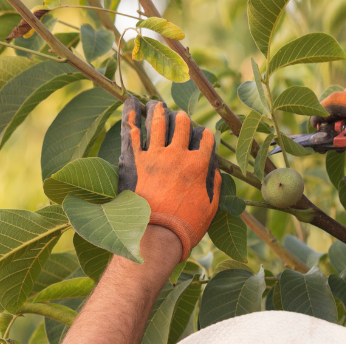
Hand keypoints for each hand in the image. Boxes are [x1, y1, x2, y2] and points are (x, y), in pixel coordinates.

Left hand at [119, 98, 220, 260]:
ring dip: (157, 110)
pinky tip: (130, 109)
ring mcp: (156, 156)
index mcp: (199, 165)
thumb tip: (215, 171)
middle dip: (181, 118)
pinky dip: (130, 119)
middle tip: (178, 117)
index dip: (204, 135)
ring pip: (157, 122)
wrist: (158, 236)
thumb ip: (214, 185)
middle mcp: (179, 155)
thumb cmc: (187, 226)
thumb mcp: (211, 207)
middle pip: (182, 123)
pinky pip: (132, 134)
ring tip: (155, 104)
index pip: (205, 138)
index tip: (201, 135)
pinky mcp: (136, 161)